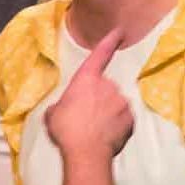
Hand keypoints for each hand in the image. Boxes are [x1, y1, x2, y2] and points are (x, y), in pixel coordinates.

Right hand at [44, 29, 131, 158]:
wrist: (86, 153)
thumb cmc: (66, 129)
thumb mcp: (53, 113)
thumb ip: (62, 105)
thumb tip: (64, 109)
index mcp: (87, 79)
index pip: (100, 54)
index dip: (110, 41)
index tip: (120, 31)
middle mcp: (108, 85)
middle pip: (104, 88)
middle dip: (97, 100)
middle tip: (84, 118)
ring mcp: (122, 102)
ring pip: (115, 105)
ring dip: (107, 114)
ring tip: (94, 131)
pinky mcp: (131, 119)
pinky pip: (123, 120)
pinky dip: (116, 127)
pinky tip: (106, 137)